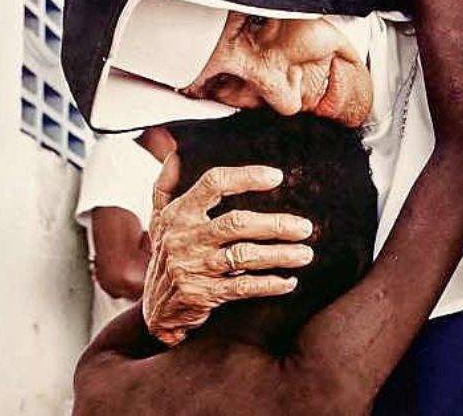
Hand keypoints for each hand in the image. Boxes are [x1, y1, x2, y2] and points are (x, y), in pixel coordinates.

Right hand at [142, 150, 314, 345]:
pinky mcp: (204, 295)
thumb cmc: (166, 256)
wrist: (156, 311)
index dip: (246, 177)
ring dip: (280, 255)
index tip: (277, 176)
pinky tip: (288, 281)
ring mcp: (194, 267)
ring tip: (305, 253)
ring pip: (244, 256)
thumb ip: (166, 185)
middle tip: (305, 227)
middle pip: (236, 223)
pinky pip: (243, 288)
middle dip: (275, 224)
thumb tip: (174, 151)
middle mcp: (185, 238)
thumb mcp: (158, 220)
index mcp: (178, 213)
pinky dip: (269, 284)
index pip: (213, 184)